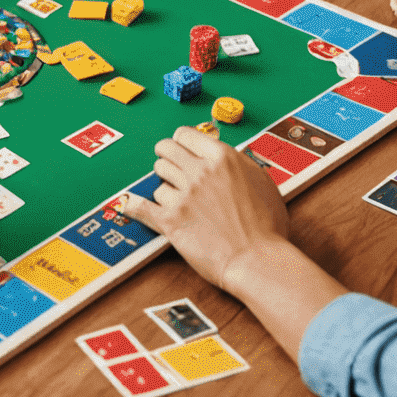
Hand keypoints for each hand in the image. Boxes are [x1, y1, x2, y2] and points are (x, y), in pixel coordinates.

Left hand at [123, 126, 289, 291]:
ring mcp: (183, 195)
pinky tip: (128, 204)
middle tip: (171, 169)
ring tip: (175, 198)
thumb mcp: (262, 182)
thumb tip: (225, 156)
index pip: (184, 134)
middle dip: (167, 159)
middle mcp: (199, 171)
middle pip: (165, 150)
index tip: (181, 150)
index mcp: (221, 157)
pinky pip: (141, 206)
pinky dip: (134, 205)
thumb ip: (239, 164)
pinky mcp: (170, 220)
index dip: (181, 143)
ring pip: (158, 179)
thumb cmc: (268, 227)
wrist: (258, 261)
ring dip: (164, 188)